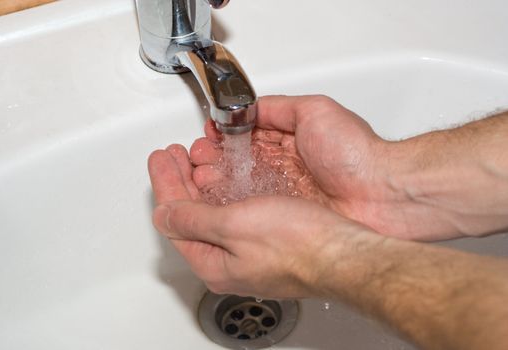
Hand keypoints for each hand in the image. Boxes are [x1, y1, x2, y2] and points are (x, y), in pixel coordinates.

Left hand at [148, 144, 376, 297]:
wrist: (343, 253)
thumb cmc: (297, 244)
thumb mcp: (234, 227)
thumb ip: (193, 220)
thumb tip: (164, 215)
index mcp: (213, 264)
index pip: (175, 219)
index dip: (165, 184)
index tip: (161, 158)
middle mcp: (228, 263)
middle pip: (191, 217)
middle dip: (180, 181)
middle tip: (173, 155)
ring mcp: (248, 254)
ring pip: (213, 214)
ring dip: (201, 184)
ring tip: (196, 159)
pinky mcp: (268, 243)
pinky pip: (234, 214)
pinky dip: (224, 191)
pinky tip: (227, 178)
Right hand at [189, 95, 446, 239]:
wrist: (383, 196)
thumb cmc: (357, 155)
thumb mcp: (315, 111)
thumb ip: (278, 108)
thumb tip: (248, 108)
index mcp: (291, 139)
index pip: (247, 137)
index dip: (223, 138)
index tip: (205, 138)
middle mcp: (285, 167)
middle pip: (239, 163)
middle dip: (212, 160)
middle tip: (193, 162)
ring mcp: (285, 193)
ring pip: (242, 187)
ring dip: (216, 182)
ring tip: (195, 178)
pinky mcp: (288, 217)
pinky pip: (254, 210)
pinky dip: (232, 205)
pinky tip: (215, 202)